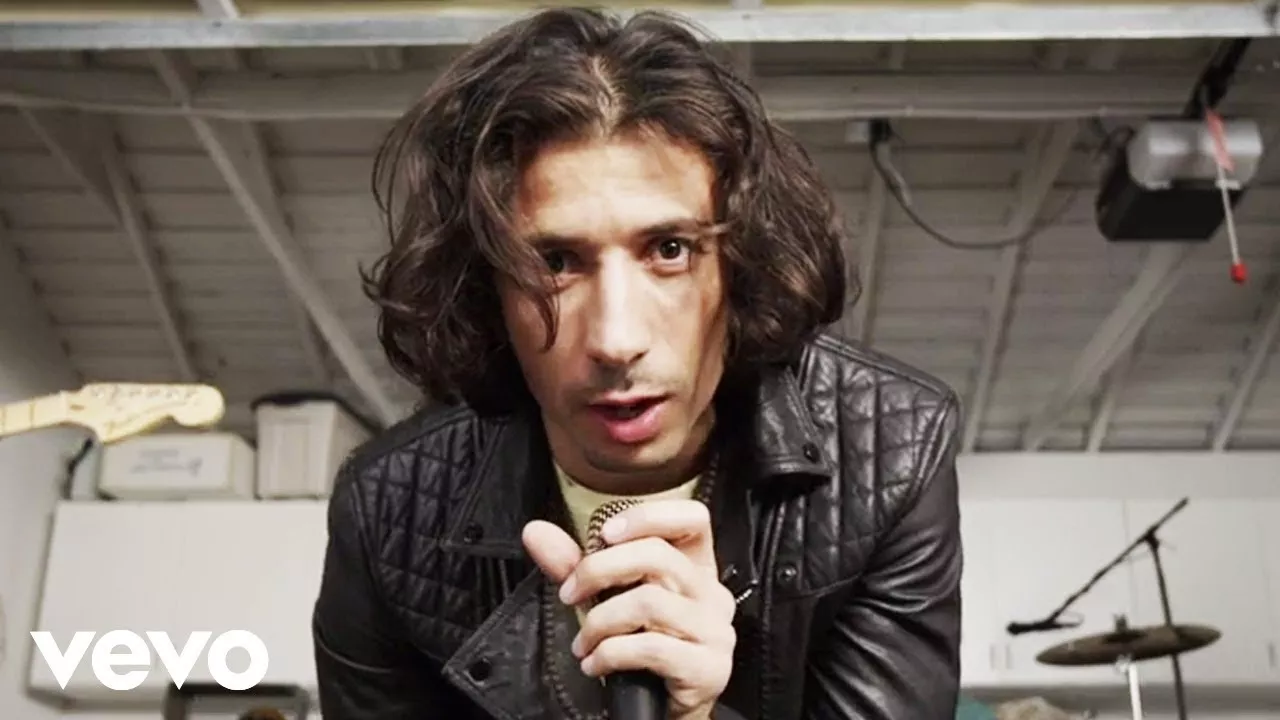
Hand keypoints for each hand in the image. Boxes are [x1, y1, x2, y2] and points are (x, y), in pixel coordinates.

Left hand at [522, 499, 735, 719]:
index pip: (693, 518)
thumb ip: (575, 566)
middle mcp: (711, 594)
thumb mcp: (608, 601)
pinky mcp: (708, 667)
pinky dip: (611, 654)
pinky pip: (651, 647)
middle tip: (570, 594)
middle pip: (659, 556)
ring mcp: (715, 631)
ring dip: (600, 622)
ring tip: (584, 642)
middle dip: (600, 570)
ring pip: (649, 602)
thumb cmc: (641, 652)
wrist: (663, 713)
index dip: (649, 517)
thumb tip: (536, 532)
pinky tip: (596, 664)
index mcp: (695, 568)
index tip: (603, 533)